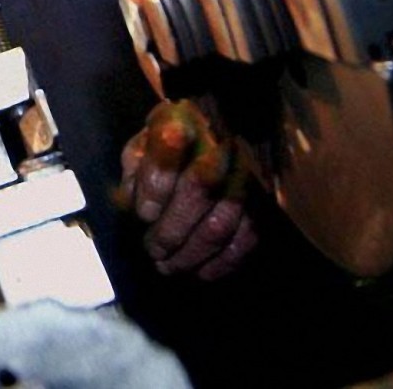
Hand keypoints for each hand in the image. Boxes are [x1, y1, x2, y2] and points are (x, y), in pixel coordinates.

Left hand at [118, 99, 256, 280]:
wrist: (214, 131)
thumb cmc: (164, 145)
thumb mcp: (140, 148)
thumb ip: (133, 173)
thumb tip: (131, 207)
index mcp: (180, 121)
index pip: (170, 145)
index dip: (156, 184)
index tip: (144, 214)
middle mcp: (217, 144)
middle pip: (199, 188)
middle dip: (170, 230)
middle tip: (152, 250)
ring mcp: (243, 174)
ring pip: (220, 221)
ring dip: (190, 253)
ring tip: (167, 266)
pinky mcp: (261, 202)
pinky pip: (246, 238)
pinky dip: (221, 263)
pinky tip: (200, 272)